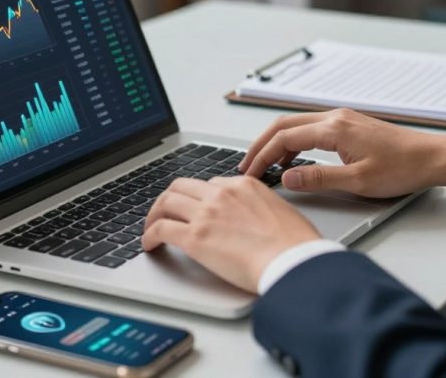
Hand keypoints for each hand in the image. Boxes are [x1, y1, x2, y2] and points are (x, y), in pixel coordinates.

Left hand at [142, 176, 320, 292]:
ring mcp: (206, 214)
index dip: (200, 198)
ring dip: (155, 215)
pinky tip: (150, 245)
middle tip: (166, 213)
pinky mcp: (194, 237)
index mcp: (244, 185)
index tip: (196, 209)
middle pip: (183, 186)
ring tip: (152, 228)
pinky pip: (160, 228)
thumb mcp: (281, 211)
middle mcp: (222, 193)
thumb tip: (255, 220)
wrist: (292, 261)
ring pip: (166, 202)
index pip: (211, 184)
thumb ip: (260, 208)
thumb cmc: (295, 245)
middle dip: (171, 199)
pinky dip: (150, 235)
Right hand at [240, 108, 445, 197]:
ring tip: (265, 167)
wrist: (431, 157)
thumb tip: (286, 178)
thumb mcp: (358, 181)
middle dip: (260, 145)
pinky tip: (293, 161)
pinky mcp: (348, 125)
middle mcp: (335, 117)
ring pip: (296, 124)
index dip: (262, 156)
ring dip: (276, 143)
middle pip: (284, 125)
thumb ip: (318, 179)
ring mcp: (342, 118)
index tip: (249, 173)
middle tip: (247, 166)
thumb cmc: (402, 169)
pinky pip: (311, 128)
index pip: (284, 138)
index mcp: (334, 129)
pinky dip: (294, 142)